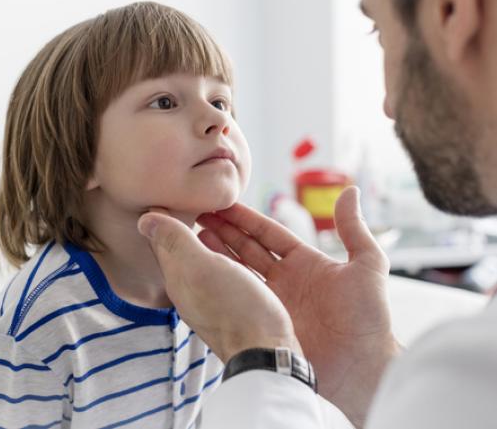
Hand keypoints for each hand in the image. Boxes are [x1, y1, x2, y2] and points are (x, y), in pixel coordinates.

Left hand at [137, 209, 300, 362]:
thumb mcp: (199, 268)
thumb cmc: (233, 309)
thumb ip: (174, 242)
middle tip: (190, 198)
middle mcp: (200, 289)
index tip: (165, 196)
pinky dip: (235, 244)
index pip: (166, 246)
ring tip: (214, 209)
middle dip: (189, 224)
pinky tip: (239, 238)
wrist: (271, 353)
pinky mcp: (251, 297)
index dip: (165, 220)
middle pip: (190, 250)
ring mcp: (226, 294)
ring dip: (215, 231)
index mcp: (182, 281)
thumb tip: (144, 218)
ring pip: (215, 254)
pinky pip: (238, 261)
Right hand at [196, 187, 399, 427]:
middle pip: (247, 249)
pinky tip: (203, 270)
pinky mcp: (262, 324)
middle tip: (199, 214)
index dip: (246, 219)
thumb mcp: (367, 266)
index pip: (268, 234)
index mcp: (305, 263)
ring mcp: (271, 303)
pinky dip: (220, 283)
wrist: (363, 370)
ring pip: (237, 271)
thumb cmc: (369, 319)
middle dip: (224, 230)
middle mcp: (284, 281)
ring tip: (193, 235)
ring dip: (216, 253)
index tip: (224, 203)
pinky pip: (237, 299)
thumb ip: (354, 229)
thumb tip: (350, 191)